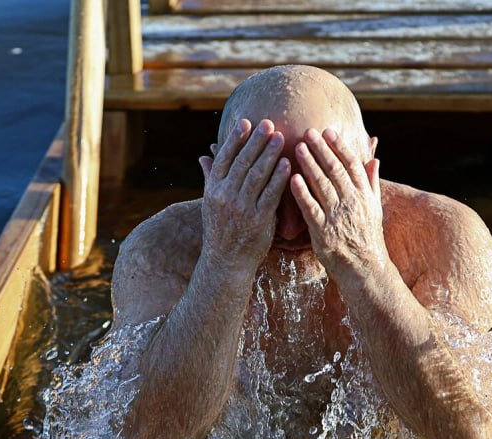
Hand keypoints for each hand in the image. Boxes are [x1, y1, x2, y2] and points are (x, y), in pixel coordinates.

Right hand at [198, 118, 290, 274]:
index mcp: (213, 189)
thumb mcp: (210, 203)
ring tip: (280, 137)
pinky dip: (279, 178)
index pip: (224, 158)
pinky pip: (270, 195)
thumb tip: (204, 155)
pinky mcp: (258, 220)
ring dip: (269, 154)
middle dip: (256, 141)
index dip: (235, 139)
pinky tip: (287, 164)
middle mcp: (225, 196)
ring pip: (257, 175)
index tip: (246, 122)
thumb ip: (210, 177)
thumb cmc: (220, 230)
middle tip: (269, 123)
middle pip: (242, 162)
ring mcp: (241, 208)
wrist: (226, 263)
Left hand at [290, 128, 386, 276]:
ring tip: (298, 147)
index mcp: (364, 195)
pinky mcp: (323, 232)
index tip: (329, 131)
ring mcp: (337, 217)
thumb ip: (372, 182)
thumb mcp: (374, 208)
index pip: (352, 165)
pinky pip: (311, 208)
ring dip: (310, 164)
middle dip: (322, 149)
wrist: (365, 269)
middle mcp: (352, 203)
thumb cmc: (367, 237)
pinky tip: (292, 178)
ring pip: (322, 185)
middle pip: (336, 170)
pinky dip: (302, 192)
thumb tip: (375, 158)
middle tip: (308, 131)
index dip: (340, 146)